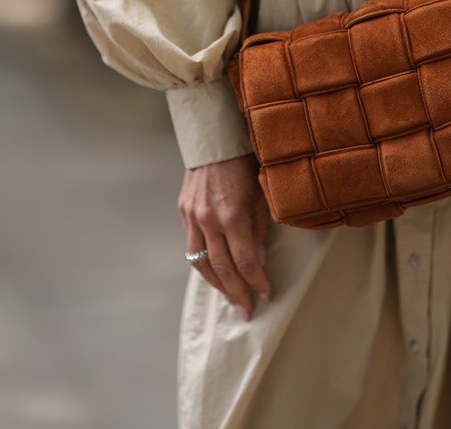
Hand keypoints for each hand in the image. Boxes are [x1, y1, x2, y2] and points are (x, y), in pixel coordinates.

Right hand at [177, 154, 272, 319]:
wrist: (215, 139)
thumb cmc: (246, 164)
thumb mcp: (262, 195)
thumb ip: (259, 229)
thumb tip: (258, 260)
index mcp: (232, 216)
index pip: (246, 261)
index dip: (257, 282)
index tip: (267, 294)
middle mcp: (208, 220)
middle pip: (222, 268)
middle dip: (237, 292)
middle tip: (247, 310)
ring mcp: (192, 216)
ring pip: (201, 262)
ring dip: (217, 284)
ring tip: (230, 297)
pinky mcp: (184, 211)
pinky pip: (191, 246)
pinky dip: (203, 263)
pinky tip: (214, 272)